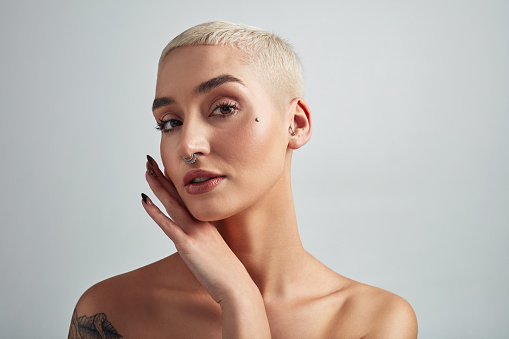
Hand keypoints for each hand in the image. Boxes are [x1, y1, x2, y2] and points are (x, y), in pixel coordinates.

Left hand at [142, 155, 256, 303]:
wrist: (236, 286)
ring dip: (158, 186)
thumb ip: (204, 241)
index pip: (187, 197)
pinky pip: (168, 225)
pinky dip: (155, 212)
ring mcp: (194, 232)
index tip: (163, 168)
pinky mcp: (188, 245)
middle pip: (178, 194)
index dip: (174, 182)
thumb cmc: (226, 273)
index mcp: (206, 223)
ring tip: (146, 171)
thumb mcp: (215, 250)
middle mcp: (200, 223)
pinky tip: (145, 201)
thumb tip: (195, 241)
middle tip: (150, 160)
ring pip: (172, 204)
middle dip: (162, 176)